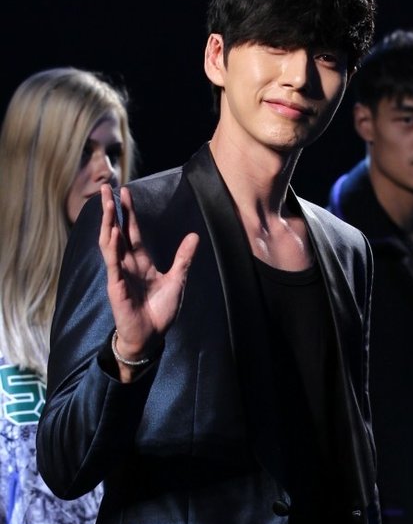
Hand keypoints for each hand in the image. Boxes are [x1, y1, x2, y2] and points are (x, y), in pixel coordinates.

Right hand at [99, 184, 198, 376]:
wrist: (151, 335)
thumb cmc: (160, 310)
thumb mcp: (177, 280)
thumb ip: (183, 258)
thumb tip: (194, 236)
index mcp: (141, 261)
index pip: (132, 231)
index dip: (129, 212)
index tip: (125, 192)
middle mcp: (127, 264)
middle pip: (117, 230)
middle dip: (112, 210)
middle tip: (106, 187)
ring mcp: (119, 274)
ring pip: (110, 243)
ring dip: (108, 223)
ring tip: (108, 204)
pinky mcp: (116, 287)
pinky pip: (113, 264)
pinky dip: (112, 249)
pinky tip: (112, 233)